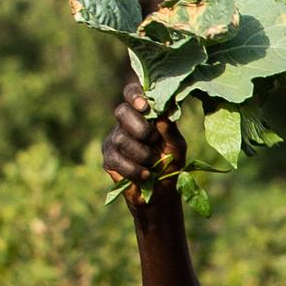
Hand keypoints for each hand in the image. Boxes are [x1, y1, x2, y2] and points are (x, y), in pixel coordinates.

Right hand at [104, 81, 186, 205]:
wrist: (161, 192)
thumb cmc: (170, 163)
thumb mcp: (177, 146)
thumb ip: (171, 130)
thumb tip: (164, 114)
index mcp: (143, 113)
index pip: (132, 93)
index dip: (135, 95)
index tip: (144, 106)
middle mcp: (126, 122)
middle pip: (122, 112)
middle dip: (140, 128)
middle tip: (154, 140)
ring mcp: (114, 139)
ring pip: (121, 138)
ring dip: (142, 153)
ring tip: (153, 163)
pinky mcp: (109, 158)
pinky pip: (117, 159)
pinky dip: (134, 169)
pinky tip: (146, 174)